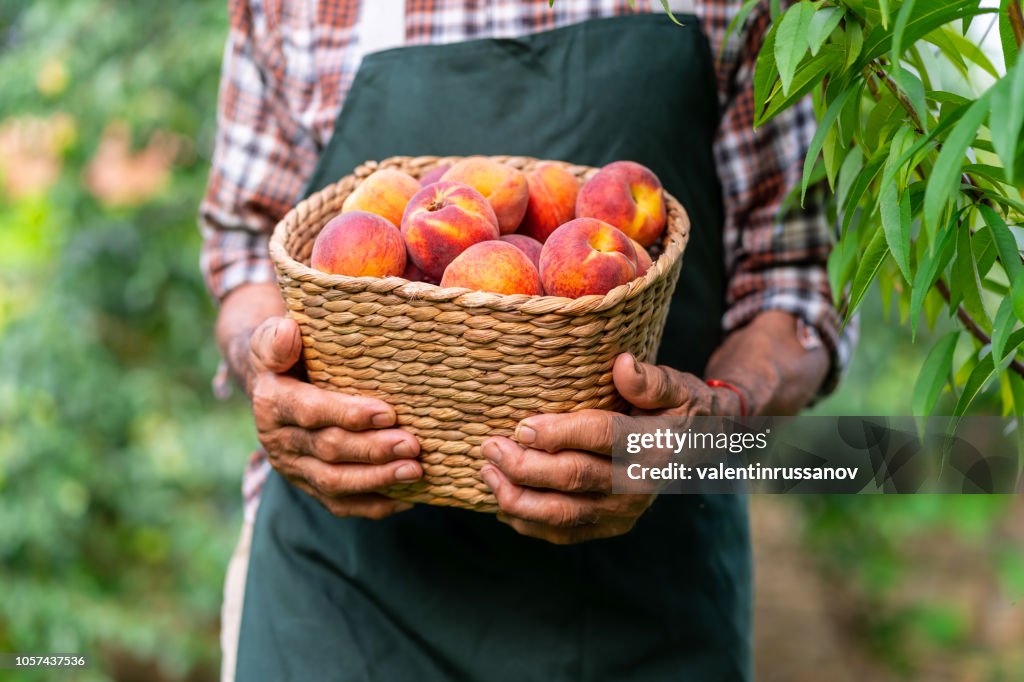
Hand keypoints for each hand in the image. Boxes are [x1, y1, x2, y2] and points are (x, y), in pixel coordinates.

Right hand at [243, 316, 422, 518]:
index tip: (388, 413)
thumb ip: (277, 338)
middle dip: (373, 450)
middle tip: (413, 445)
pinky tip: (406, 498)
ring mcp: (293, 468)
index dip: (348, 414)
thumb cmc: (286, 355)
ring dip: (377, 479)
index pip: (311, 412)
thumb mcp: (272, 339)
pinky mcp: (308, 485)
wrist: (271, 384)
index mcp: (272, 403)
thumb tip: (289, 330)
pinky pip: (339, 504)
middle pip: (328, 451)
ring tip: (415, 471)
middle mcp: (279, 440)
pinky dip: (373, 505)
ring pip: (334, 483)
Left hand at [480, 353, 740, 543]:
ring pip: (564, 513)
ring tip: (488, 474)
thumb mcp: (677, 386)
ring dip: (519, 498)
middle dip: (526, 465)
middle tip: (490, 447)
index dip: (559, 434)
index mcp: (653, 446)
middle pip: (574, 478)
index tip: (522, 426)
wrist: (701, 448)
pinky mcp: (611, 525)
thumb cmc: (680, 409)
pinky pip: (565, 532)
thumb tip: (623, 365)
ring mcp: (624, 511)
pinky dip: (530, 523)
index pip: (601, 438)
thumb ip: (650, 380)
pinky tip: (502, 505)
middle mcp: (638, 485)